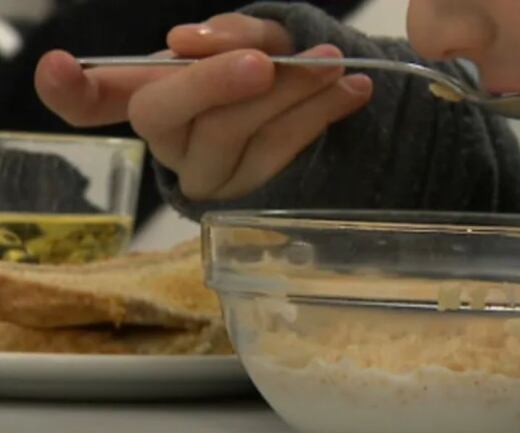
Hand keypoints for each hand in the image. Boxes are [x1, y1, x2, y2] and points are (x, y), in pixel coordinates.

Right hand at [35, 13, 372, 200]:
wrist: (320, 108)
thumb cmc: (270, 70)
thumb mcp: (250, 41)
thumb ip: (228, 37)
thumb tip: (190, 42)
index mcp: (154, 97)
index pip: (92, 102)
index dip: (70, 91)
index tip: (58, 67)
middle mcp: (170, 142)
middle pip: (168, 114)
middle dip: (215, 82)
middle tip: (265, 61)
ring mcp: (210, 177)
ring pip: (233, 134)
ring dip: (288, 93)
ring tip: (332, 64)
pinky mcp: (254, 199)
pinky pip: (280, 155)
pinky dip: (319, 116)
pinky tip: (351, 92)